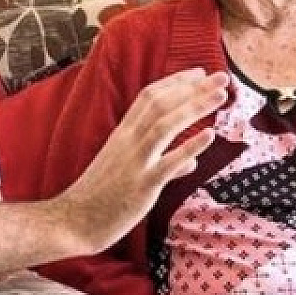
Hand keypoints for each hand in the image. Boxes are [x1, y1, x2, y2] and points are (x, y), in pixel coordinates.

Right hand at [60, 69, 228, 254]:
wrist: (73, 221)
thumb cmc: (99, 197)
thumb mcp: (126, 171)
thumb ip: (162, 163)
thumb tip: (191, 163)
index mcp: (122, 134)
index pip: (149, 97)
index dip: (176, 82)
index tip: (199, 73)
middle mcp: (127, 142)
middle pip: (161, 105)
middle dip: (193, 88)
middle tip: (222, 77)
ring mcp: (135, 162)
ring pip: (165, 125)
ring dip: (194, 107)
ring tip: (221, 96)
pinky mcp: (142, 185)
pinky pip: (168, 163)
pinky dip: (190, 146)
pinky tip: (210, 135)